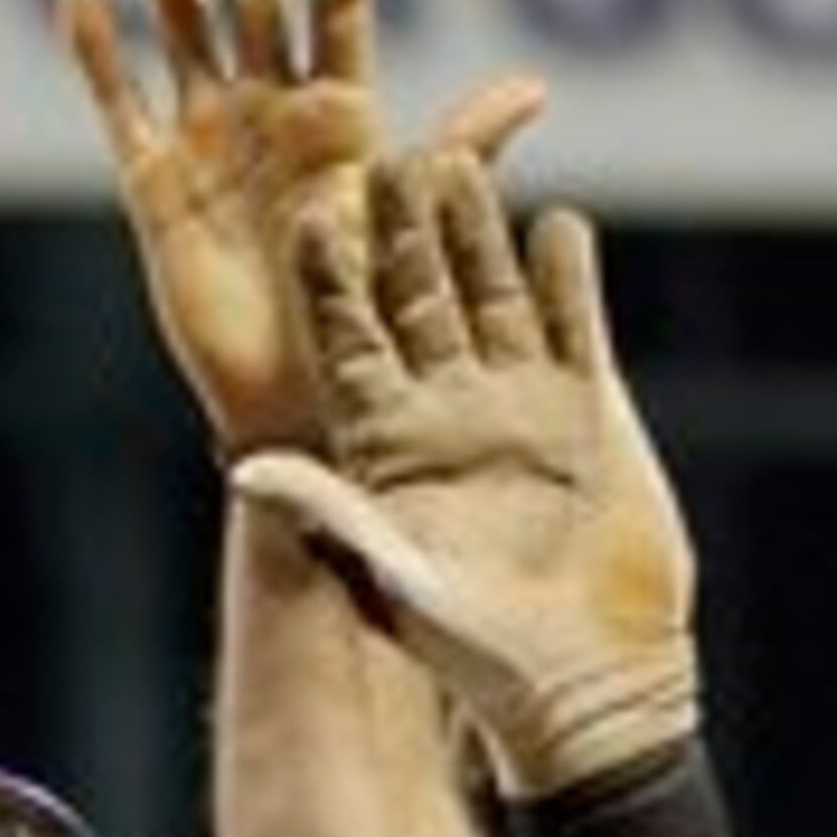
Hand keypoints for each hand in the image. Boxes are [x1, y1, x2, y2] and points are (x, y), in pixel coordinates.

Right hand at [57, 0, 544, 459]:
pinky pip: (120, 105)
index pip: (334, 4)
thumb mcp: (416, 231)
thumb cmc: (370, 327)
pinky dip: (98, 50)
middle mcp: (272, 112)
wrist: (301, 407)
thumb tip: (533, 87)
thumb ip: (461, 152)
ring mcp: (210, 143)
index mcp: (341, 116)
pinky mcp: (155, 189)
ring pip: (179, 26)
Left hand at [232, 153, 698, 794]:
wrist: (590, 680)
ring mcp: (517, 394)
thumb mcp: (396, 578)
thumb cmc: (482, 651)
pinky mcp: (588, 400)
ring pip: (493, 288)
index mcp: (384, 436)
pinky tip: (560, 223)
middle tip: (386, 156)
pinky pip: (575, 318)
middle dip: (401, 230)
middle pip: (417, 292)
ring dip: (478, 230)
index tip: (304, 219)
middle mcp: (444, 401)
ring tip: (463, 163)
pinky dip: (568, 274)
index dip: (327, 279)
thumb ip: (329, 514)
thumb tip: (245, 472)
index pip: (346, 337)